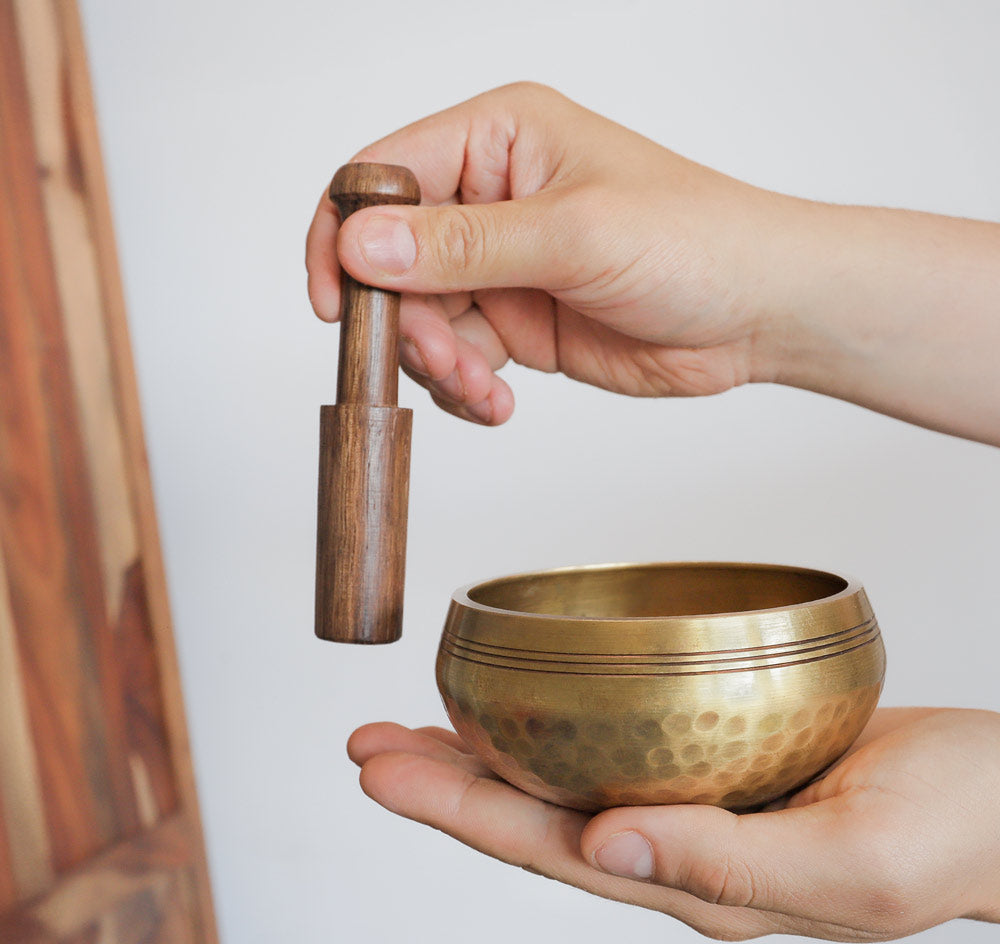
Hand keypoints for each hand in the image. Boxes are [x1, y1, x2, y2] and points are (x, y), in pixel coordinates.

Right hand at [307, 83, 999, 442]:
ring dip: (438, 363)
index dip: (345, 236)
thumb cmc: (695, 241)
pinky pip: (458, 357)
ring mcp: (503, 264)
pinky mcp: (518, 319)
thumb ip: (463, 244)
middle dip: (404, 320)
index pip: (383, 175)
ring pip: (420, 318)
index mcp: (498, 138)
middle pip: (392, 259)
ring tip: (483, 386)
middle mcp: (490, 197)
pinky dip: (464, 388)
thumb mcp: (573, 235)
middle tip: (445, 359)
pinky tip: (498, 402)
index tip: (338, 303)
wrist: (758, 311)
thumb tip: (364, 244)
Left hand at [348, 707, 999, 939]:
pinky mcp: (711, 768)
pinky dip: (553, 729)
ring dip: (483, 757)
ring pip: (561, 786)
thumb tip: (602, 850)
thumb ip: (726, 868)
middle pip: (533, 820)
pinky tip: (523, 709)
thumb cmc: (944, 835)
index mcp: (694, 890)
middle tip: (364, 743)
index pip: (546, 851)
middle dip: (441, 784)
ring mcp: (688, 815)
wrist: (999, 804)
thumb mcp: (849, 862)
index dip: (456, 811)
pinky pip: (611, 750)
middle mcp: (673, 856)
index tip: (378, 771)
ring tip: (411, 726)